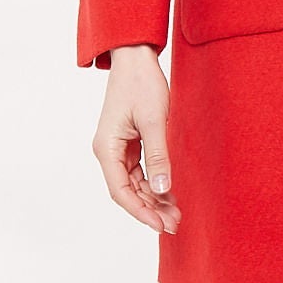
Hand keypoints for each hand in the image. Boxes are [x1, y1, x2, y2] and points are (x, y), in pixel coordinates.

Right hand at [91, 45, 179, 234]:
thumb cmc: (141, 83)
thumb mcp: (154, 121)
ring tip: (176, 214)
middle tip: (175, 224)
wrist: (136, 57)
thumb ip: (159, 157)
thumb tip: (163, 190)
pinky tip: (170, 194)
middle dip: (150, 209)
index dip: (140, 212)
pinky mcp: (129, 143)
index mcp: (107, 148)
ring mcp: (118, 148)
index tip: (160, 226)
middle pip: (128, 191)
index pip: (121, 191)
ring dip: (154, 199)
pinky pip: (140, 172)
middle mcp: (108, 151)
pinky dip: (155, 184)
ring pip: (135, 184)